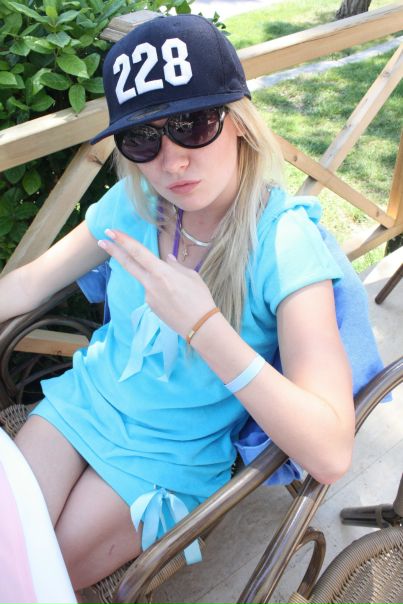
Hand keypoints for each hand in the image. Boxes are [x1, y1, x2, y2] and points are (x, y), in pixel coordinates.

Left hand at [98, 229, 216, 337]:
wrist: (200, 326)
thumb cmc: (200, 298)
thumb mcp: (191, 276)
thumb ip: (176, 266)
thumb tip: (167, 259)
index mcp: (161, 272)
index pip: (137, 253)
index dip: (123, 241)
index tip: (110, 233)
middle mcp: (150, 283)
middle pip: (128, 264)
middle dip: (114, 251)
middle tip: (101, 241)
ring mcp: (148, 297)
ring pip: (148, 281)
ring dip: (158, 281)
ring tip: (181, 292)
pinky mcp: (150, 307)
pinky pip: (153, 293)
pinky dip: (162, 292)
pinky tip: (177, 300)